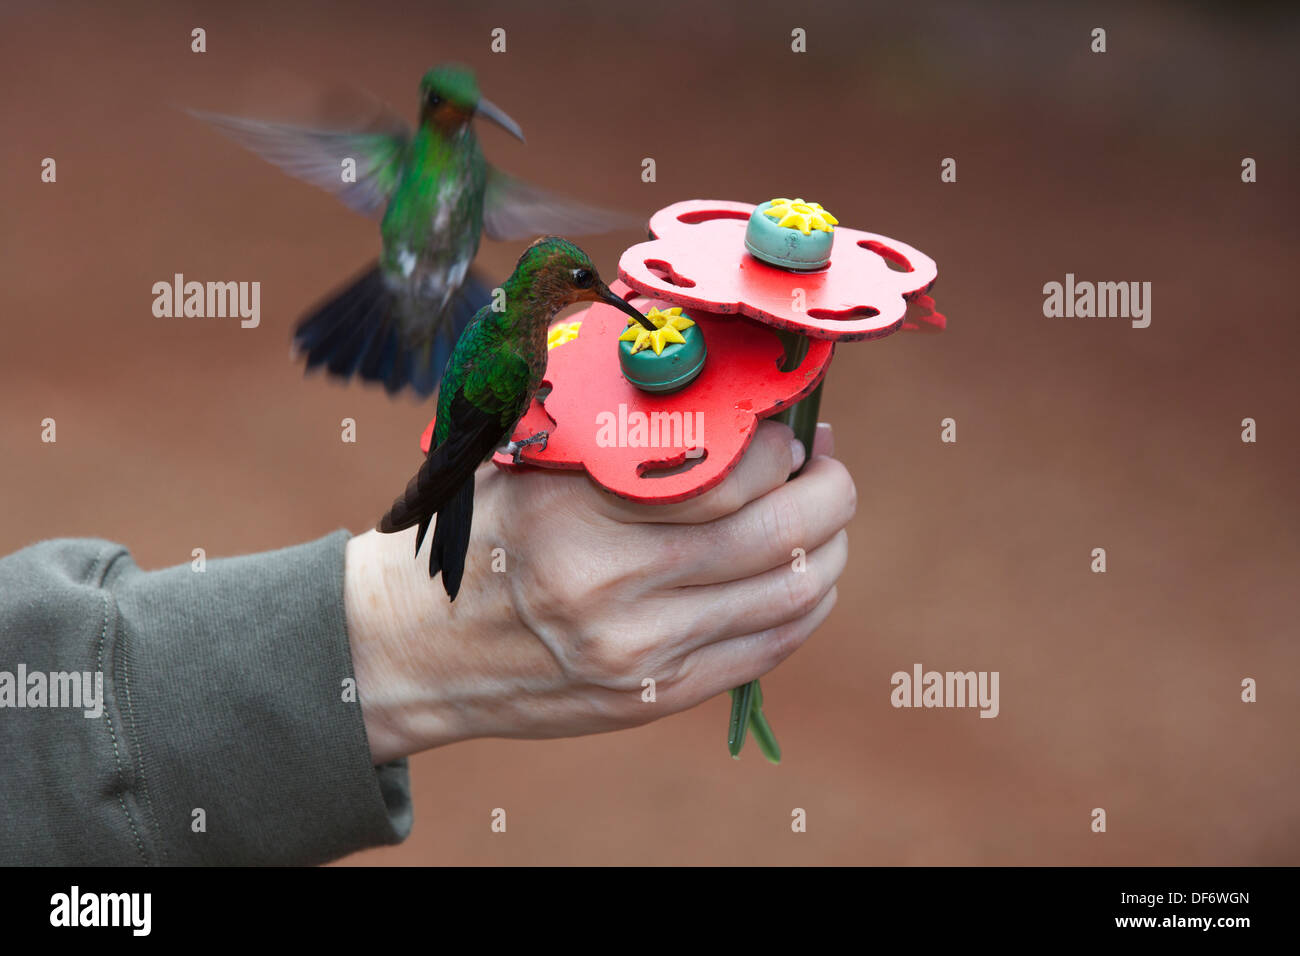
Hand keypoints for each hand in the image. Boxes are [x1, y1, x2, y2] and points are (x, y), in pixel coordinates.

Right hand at [344, 420, 850, 763]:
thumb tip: (721, 389)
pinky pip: (769, 650)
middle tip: (827, 462)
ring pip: (793, 594)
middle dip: (831, 490)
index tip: (783, 424)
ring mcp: (637, 653)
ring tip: (824, 515)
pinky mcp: (653, 696)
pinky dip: (806, 605)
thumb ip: (614, 432)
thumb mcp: (523, 464)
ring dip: (831, 546)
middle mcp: (610, 588)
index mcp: (574, 513)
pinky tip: (804, 575)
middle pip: (782, 535)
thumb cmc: (475, 535)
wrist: (412, 648)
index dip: (780, 441)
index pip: (728, 471)